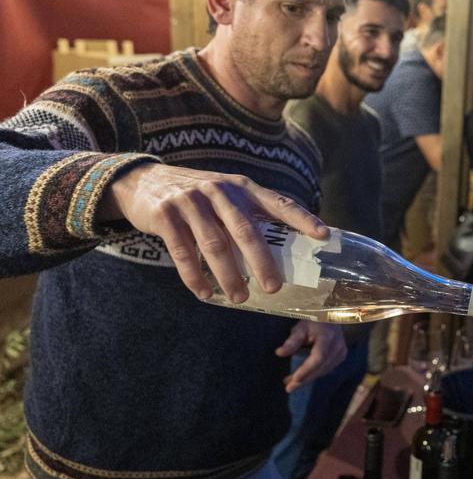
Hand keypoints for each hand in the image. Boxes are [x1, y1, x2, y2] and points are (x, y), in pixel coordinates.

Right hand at [99, 163, 327, 301]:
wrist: (142, 181)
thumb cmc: (197, 195)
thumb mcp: (227, 195)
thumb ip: (250, 214)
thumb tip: (286, 247)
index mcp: (242, 188)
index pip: (278, 203)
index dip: (302, 219)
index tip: (323, 236)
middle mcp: (219, 191)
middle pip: (245, 230)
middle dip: (262, 261)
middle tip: (274, 287)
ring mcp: (191, 202)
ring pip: (215, 244)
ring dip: (228, 275)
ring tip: (240, 297)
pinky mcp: (165, 215)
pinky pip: (183, 251)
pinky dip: (195, 275)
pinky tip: (205, 293)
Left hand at [278, 321, 346, 392]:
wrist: (332, 317)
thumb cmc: (314, 322)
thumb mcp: (301, 328)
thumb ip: (292, 341)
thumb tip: (279, 353)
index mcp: (327, 337)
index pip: (318, 357)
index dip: (307, 369)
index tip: (295, 379)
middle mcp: (337, 346)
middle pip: (320, 367)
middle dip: (304, 378)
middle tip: (289, 388)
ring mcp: (341, 352)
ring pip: (323, 370)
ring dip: (307, 378)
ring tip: (291, 384)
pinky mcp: (341, 356)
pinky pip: (326, 369)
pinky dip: (314, 374)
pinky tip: (302, 378)